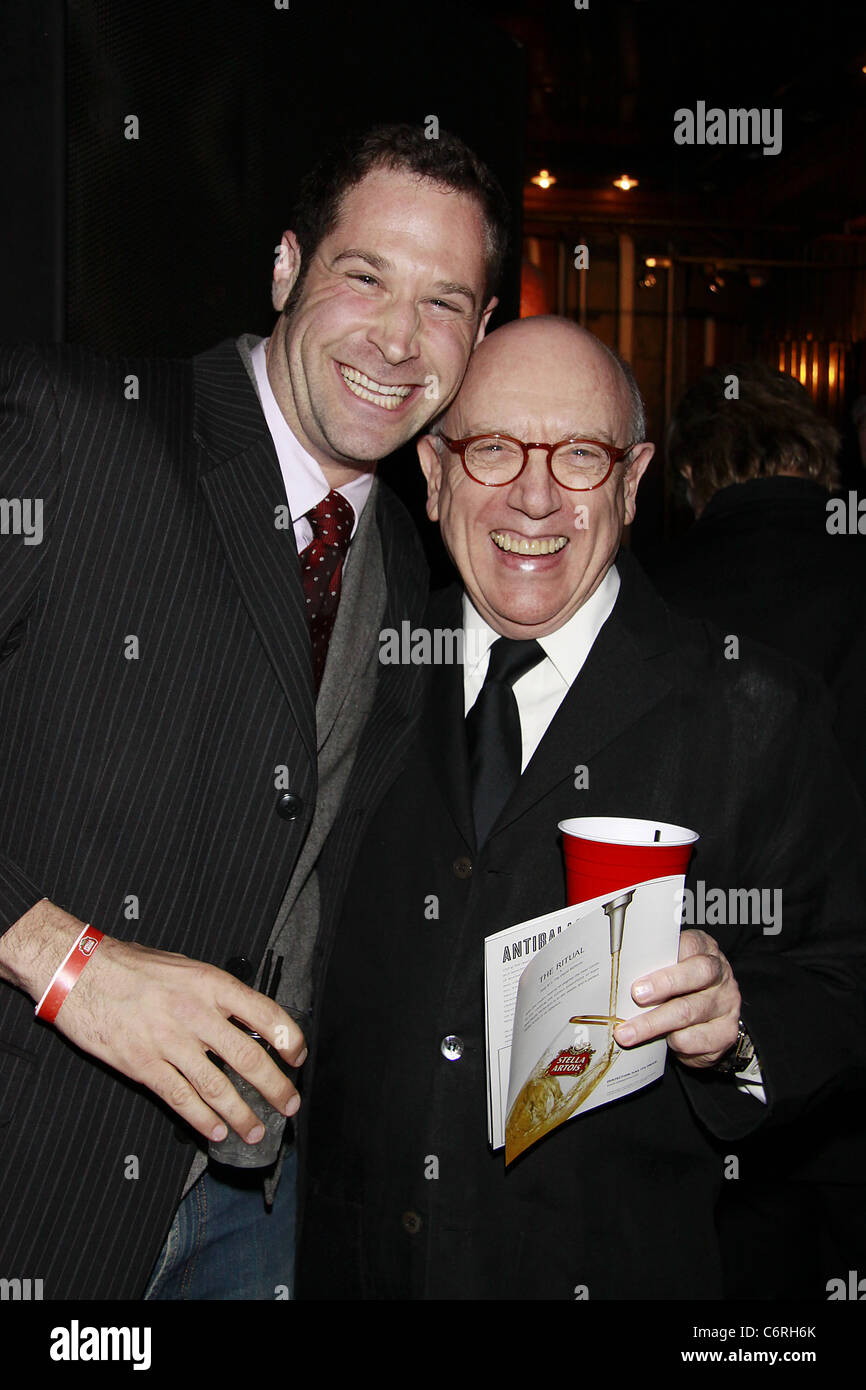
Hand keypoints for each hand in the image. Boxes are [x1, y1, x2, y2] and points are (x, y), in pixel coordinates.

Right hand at [15, 904, 305, 1142]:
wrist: (78, 972)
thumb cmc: (130, 965)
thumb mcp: (183, 965)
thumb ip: (213, 991)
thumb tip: (244, 1015)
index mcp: (210, 983)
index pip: (264, 1012)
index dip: (289, 1038)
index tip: (298, 1057)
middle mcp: (194, 1013)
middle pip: (247, 1057)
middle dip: (275, 1087)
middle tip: (289, 1105)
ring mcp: (168, 1042)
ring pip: (216, 1086)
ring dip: (242, 1113)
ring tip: (256, 1131)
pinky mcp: (142, 1064)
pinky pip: (181, 1098)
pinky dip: (202, 1119)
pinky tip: (217, 1131)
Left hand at [612, 929, 739, 1068]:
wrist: (716, 1018)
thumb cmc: (685, 987)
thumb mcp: (673, 969)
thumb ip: (656, 967)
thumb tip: (619, 978)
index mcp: (705, 951)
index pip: (690, 946)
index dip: (666, 957)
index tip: (641, 975)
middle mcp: (720, 976)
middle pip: (695, 976)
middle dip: (662, 985)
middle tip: (636, 995)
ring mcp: (726, 1004)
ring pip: (688, 1012)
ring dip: (653, 1024)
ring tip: (627, 1033)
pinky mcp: (726, 1033)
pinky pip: (697, 1039)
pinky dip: (675, 1041)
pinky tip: (662, 1041)